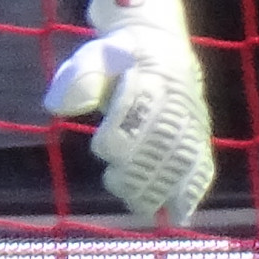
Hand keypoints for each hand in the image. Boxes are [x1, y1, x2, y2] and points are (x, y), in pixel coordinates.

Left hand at [44, 0, 213, 226]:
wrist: (161, 42)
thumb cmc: (119, 55)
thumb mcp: (94, 55)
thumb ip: (77, 78)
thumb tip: (55, 105)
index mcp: (150, 72)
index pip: (138, 110)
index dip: (121, 134)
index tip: (102, 146)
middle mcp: (177, 96)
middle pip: (161, 140)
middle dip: (139, 168)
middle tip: (115, 182)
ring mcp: (192, 117)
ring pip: (182, 157)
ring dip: (161, 186)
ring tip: (139, 205)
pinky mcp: (199, 133)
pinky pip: (202, 162)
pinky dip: (193, 190)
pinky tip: (181, 215)